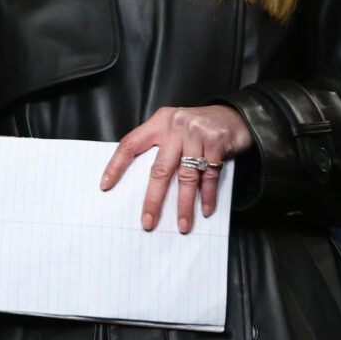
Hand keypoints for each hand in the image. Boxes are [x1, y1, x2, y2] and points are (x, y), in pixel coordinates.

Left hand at [100, 104, 253, 232]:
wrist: (235, 115)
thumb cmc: (199, 126)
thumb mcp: (175, 128)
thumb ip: (162, 147)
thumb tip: (145, 184)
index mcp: (159, 122)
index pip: (131, 144)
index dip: (116, 165)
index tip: (106, 186)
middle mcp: (175, 126)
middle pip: (160, 169)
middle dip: (153, 200)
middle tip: (148, 222)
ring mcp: (197, 133)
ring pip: (186, 177)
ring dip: (184, 205)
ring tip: (182, 225)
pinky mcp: (217, 142)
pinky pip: (209, 175)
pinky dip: (208, 196)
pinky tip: (205, 210)